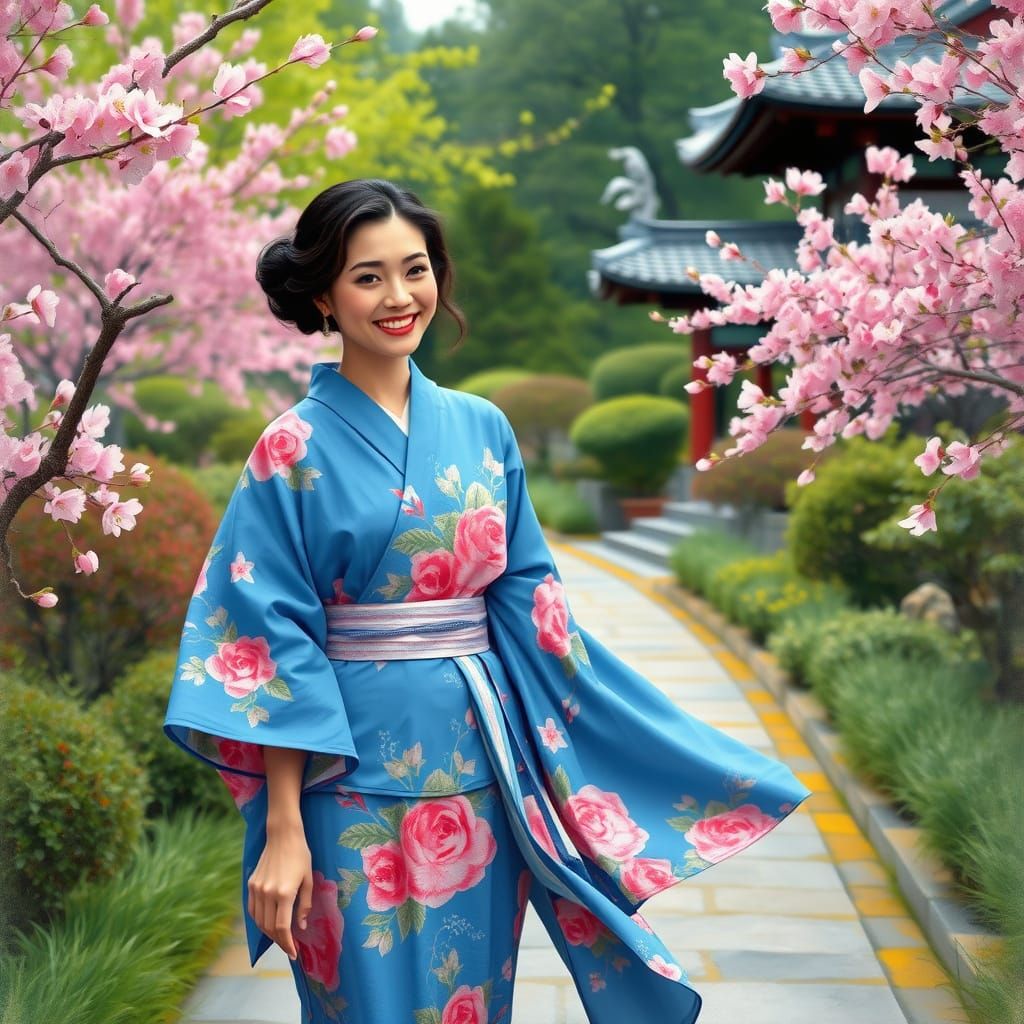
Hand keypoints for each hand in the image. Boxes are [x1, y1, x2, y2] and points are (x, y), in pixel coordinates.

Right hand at [247, 821, 312, 959]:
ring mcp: (256, 889)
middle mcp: (267, 893)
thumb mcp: (308, 879)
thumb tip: (301, 927)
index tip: (294, 954)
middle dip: (279, 941)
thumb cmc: (301, 855)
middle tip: (289, 947)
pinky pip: (252, 910)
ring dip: (268, 933)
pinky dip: (259, 920)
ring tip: (280, 937)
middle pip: (269, 928)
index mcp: (284, 893)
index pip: (282, 928)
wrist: (282, 835)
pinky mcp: (251, 884)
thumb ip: (304, 905)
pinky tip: (267, 923)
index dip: (287, 944)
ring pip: (259, 921)